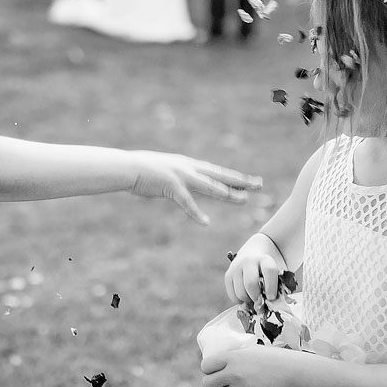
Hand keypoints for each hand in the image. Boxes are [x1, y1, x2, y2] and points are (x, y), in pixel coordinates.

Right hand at [129, 151, 259, 223]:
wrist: (127, 166)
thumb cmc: (143, 170)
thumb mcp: (166, 171)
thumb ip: (178, 177)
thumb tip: (183, 183)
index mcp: (189, 165)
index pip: (217, 172)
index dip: (234, 178)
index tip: (250, 182)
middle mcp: (190, 168)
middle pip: (221, 175)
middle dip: (241, 181)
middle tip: (260, 185)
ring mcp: (182, 176)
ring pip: (211, 186)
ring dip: (228, 194)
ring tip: (244, 201)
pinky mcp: (171, 186)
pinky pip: (186, 202)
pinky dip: (196, 212)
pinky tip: (206, 221)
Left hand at [202, 346, 292, 386]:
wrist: (290, 371)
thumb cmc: (270, 357)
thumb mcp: (248, 350)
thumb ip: (232, 357)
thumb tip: (216, 364)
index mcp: (231, 357)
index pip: (205, 366)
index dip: (209, 369)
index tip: (215, 370)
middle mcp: (233, 373)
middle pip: (207, 384)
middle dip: (213, 383)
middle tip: (223, 381)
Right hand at [224, 234, 285, 303]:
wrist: (253, 252)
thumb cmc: (268, 268)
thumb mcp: (277, 271)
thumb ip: (279, 285)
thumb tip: (274, 303)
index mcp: (265, 259)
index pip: (269, 271)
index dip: (271, 287)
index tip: (272, 297)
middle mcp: (248, 261)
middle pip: (250, 284)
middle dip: (257, 297)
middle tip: (261, 301)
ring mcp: (236, 268)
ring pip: (240, 293)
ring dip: (248, 301)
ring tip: (254, 298)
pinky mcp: (228, 275)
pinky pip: (232, 295)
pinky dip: (240, 301)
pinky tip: (246, 296)